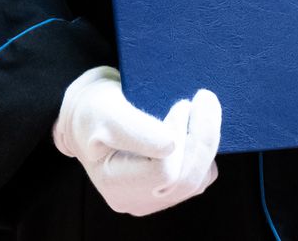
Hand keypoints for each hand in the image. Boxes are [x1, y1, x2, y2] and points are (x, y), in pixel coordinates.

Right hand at [51, 67, 220, 216]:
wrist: (90, 116)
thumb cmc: (94, 110)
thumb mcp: (106, 111)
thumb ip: (134, 129)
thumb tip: (171, 145)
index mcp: (115, 184)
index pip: (162, 172)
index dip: (179, 136)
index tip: (181, 103)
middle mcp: (134, 199)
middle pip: (185, 180)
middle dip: (203, 137)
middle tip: (205, 98)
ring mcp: (153, 198)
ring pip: (197, 180)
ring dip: (206, 143)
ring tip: (202, 109)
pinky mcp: (169, 190)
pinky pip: (200, 176)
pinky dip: (204, 152)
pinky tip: (195, 128)